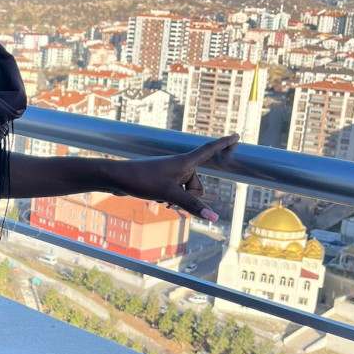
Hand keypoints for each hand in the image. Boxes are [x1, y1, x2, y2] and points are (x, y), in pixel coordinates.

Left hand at [112, 132, 239, 219]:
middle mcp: (180, 166)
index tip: (237, 136)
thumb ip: (192, 206)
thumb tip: (214, 217)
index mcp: (185, 162)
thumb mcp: (169, 194)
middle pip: (197, 187)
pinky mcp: (162, 181)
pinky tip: (155, 201)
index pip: (209, 150)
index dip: (224, 144)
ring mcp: (171, 174)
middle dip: (188, 198)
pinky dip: (169, 200)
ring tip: (160, 200)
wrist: (117, 178)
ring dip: (177, 201)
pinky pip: (175, 194)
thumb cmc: (142, 180)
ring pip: (186, 193)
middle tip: (169, 198)